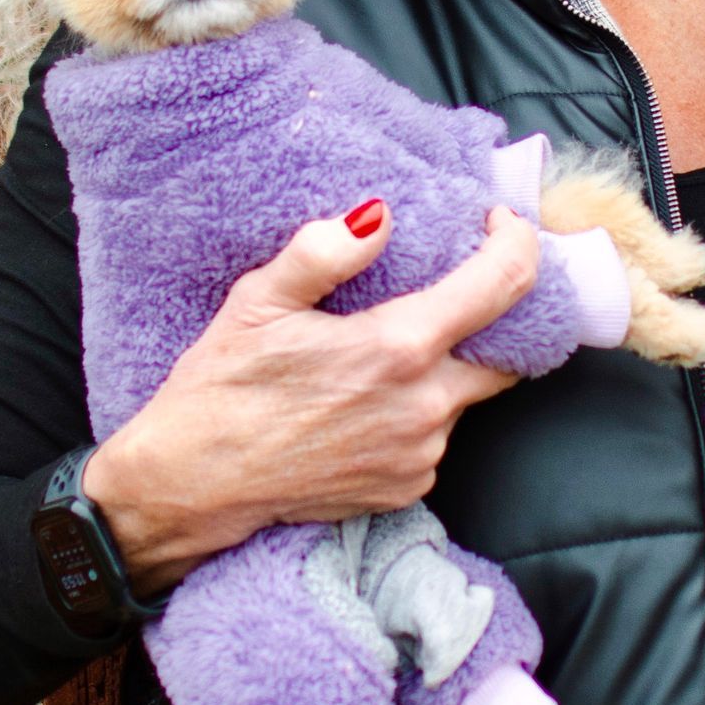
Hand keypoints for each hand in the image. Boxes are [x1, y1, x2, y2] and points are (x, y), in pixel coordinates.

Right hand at [84, 202, 538, 594]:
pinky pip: (437, 437)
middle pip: (507, 351)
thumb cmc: (219, 388)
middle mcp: (424, 407)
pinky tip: (371, 397)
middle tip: (459, 284)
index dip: (517, 243)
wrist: (187, 488)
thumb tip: (379, 215)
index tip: (497, 223)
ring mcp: (420, 455)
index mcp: (398, 349)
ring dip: (449, 365)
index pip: (503, 285)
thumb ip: (324, 251)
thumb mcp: (259, 300)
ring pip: (468, 395)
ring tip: (394, 344)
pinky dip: (421, 409)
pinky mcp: (406, 488)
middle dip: (496, 314)